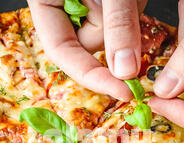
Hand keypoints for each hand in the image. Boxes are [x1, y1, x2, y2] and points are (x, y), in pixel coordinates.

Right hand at [27, 0, 147, 100]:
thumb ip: (117, 23)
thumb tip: (125, 71)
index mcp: (46, 2)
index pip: (62, 52)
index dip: (92, 76)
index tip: (123, 92)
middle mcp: (63, 8)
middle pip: (90, 46)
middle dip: (115, 37)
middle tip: (127, 6)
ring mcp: (86, 6)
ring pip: (112, 36)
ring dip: (130, 19)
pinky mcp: (109, 5)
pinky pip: (127, 21)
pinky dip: (137, 9)